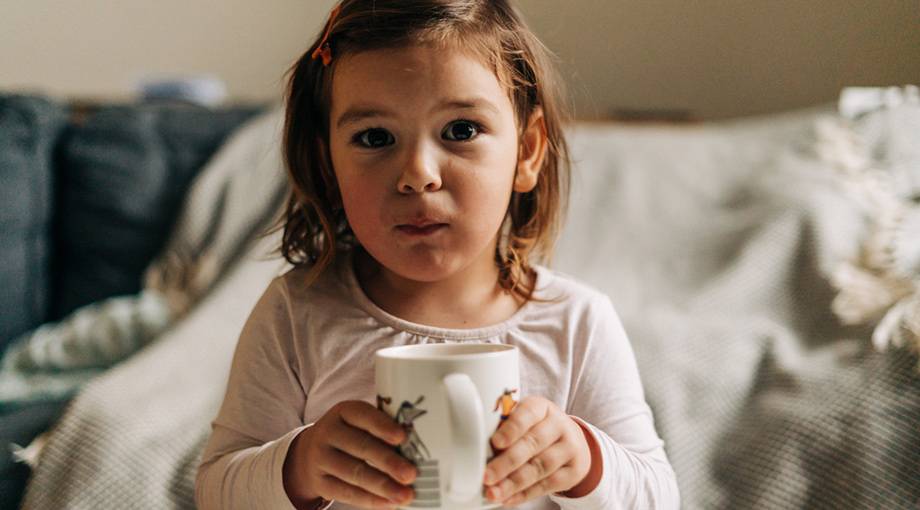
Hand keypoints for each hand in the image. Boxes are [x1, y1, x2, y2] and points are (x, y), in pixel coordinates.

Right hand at [283, 400, 417, 508]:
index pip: (363, 415)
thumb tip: (419, 444)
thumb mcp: (358, 422)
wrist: (309, 454)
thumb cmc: (349, 435)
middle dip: (388, 462)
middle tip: (411, 474)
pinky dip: (369, 500)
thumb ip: (382, 427)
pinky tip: (388, 504)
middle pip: (360, 447)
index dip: (382, 426)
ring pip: (354, 473)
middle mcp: (328, 432)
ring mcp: (320, 458)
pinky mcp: (319, 482)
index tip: (402, 437)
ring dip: (383, 486)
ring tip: (406, 495)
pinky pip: (346, 493)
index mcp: (343, 411)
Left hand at [482, 396, 595, 505]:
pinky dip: (525, 494)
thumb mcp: (524, 419)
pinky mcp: (574, 471)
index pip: (527, 414)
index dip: (511, 429)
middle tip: (487, 476)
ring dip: (513, 483)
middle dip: (507, 462)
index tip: (495, 442)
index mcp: (542, 407)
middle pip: (532, 443)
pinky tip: (508, 499)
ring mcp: (570, 448)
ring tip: (494, 493)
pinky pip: (548, 485)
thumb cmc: (538, 428)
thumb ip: (504, 428)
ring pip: (540, 467)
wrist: (573, 441)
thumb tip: (479, 448)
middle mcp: (559, 425)